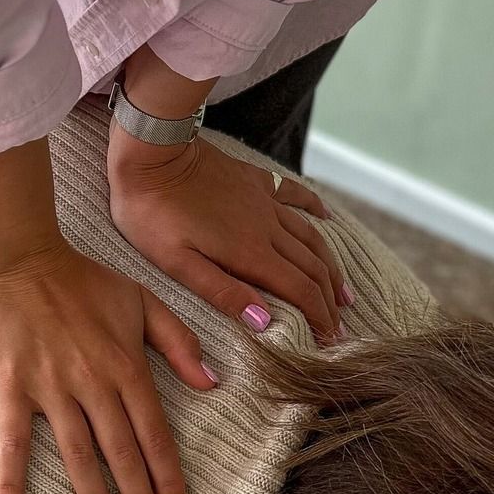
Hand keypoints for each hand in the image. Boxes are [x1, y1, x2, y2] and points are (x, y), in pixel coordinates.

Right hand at [0, 238, 214, 493]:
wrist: (16, 255)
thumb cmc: (79, 278)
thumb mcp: (141, 300)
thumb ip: (179, 341)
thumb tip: (212, 383)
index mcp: (126, 364)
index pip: (154, 431)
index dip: (169, 474)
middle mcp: (93, 383)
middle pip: (122, 451)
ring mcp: (51, 389)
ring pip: (78, 455)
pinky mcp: (11, 390)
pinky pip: (13, 444)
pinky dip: (11, 482)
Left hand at [108, 129, 350, 343]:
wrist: (151, 153)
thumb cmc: (153, 214)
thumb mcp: (177, 263)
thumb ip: (222, 291)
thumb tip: (263, 320)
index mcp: (249, 253)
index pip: (299, 291)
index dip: (319, 317)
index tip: (331, 339)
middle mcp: (267, 228)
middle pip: (311, 268)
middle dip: (329, 300)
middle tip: (340, 326)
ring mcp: (263, 201)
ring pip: (310, 237)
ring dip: (330, 266)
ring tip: (342, 291)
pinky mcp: (253, 180)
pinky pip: (294, 193)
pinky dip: (315, 207)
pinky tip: (326, 217)